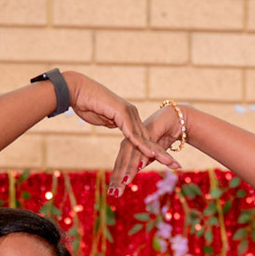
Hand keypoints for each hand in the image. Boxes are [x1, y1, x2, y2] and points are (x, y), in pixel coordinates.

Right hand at [63, 72, 176, 192]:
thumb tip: (115, 126)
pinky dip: (142, 146)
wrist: (76, 91)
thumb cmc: (86, 104)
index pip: (144, 138)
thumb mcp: (103, 119)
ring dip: (157, 152)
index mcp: (129, 116)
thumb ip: (112, 124)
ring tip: (170, 163)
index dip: (155, 151)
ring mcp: (128, 113)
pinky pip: (133, 134)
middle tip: (177, 165)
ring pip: (145, 138)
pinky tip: (151, 155)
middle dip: (164, 154)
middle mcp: (132, 114)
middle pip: (150, 139)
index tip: (166, 161)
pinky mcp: (122, 114)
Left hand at [108, 102, 185, 192]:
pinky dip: (144, 155)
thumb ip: (141, 162)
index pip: (120, 164)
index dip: (116, 179)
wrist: (174, 119)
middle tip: (115, 194)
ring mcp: (140, 134)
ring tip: (125, 183)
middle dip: (119, 179)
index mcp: (128, 145)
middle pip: (123, 162)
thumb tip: (134, 175)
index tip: (112, 194)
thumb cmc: (161, 137)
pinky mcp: (150, 130)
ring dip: (130, 170)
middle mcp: (131, 140)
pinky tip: (141, 165)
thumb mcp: (150, 155)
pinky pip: (146, 145)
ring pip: (132, 155)